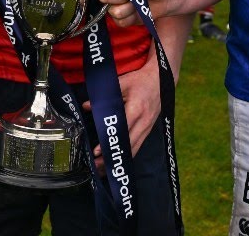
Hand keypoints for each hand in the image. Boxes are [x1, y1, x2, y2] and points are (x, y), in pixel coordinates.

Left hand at [87, 56, 161, 171]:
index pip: (121, 131)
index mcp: (136, 110)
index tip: (97, 152)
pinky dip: (127, 157)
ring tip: (104, 170)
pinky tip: (118, 163)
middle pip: (127, 145)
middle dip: (112, 157)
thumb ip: (104, 96)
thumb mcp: (122, 83)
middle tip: (96, 166)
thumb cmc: (140, 80)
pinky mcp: (148, 130)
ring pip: (133, 150)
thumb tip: (86, 106)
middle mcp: (143, 122)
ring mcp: (147, 128)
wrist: (162, 79)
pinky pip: (137, 147)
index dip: (109, 142)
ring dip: (119, 161)